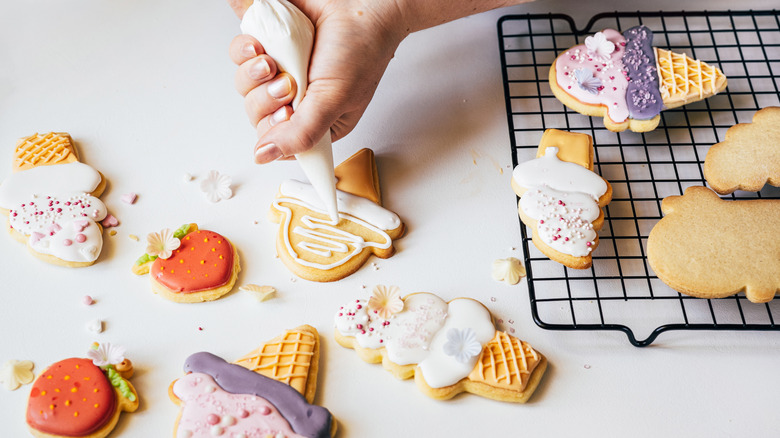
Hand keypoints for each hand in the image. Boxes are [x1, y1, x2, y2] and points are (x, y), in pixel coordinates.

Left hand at [228, 0, 406, 162]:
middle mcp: (295, 99)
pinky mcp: (267, 45)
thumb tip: (264, 156)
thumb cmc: (361, 50)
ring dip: (253, 75)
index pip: (278, 142)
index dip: (273, 130)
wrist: (361, 4)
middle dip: (265, 99)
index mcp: (315, 122)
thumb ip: (301, 134)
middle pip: (257, 115)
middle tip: (288, 84)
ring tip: (273, 61)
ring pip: (244, 86)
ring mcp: (278, 71)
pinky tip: (260, 46)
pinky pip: (240, 55)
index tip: (286, 113)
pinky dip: (245, 51)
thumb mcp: (334, 101)